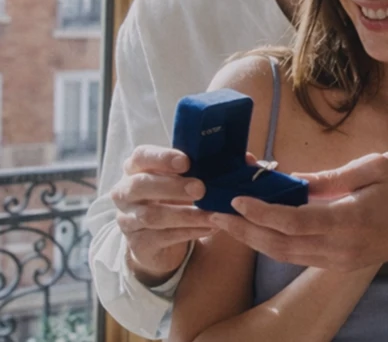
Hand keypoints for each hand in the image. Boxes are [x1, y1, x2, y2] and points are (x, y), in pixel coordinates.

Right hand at [111, 145, 250, 284]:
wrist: (157, 239)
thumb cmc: (175, 198)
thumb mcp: (189, 179)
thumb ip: (214, 168)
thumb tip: (250, 160)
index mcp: (136, 169)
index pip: (141, 156)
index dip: (161, 157)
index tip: (186, 161)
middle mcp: (125, 192)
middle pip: (140, 185)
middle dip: (172, 186)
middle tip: (201, 188)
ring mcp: (128, 219)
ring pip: (152, 215)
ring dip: (185, 214)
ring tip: (212, 214)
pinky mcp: (138, 243)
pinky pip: (162, 237)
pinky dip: (188, 232)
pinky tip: (210, 228)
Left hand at [209, 151, 387, 270]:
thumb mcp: (375, 167)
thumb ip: (332, 176)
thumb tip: (293, 180)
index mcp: (350, 220)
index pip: (295, 221)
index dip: (263, 212)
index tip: (239, 199)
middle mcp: (340, 247)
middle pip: (281, 244)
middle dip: (245, 230)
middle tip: (214, 215)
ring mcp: (339, 259)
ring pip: (285, 255)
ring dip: (253, 240)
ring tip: (226, 224)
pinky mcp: (338, 263)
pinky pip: (297, 257)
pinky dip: (273, 245)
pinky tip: (256, 231)